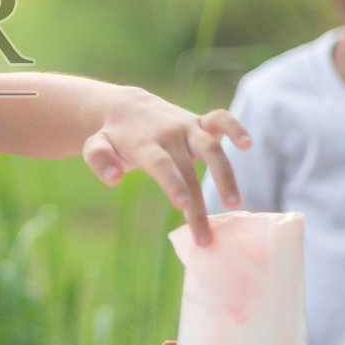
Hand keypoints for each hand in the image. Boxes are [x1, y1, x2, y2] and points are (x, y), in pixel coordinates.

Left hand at [80, 90, 251, 245]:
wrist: (127, 106)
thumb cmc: (113, 136)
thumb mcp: (95, 146)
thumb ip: (99, 160)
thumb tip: (113, 179)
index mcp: (144, 143)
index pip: (161, 164)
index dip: (173, 182)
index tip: (183, 205)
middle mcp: (169, 133)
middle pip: (187, 168)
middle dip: (198, 202)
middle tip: (205, 238)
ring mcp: (187, 126)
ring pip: (211, 146)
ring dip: (225, 173)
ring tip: (234, 202)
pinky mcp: (200, 122)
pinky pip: (221, 119)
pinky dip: (235, 127)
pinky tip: (248, 144)